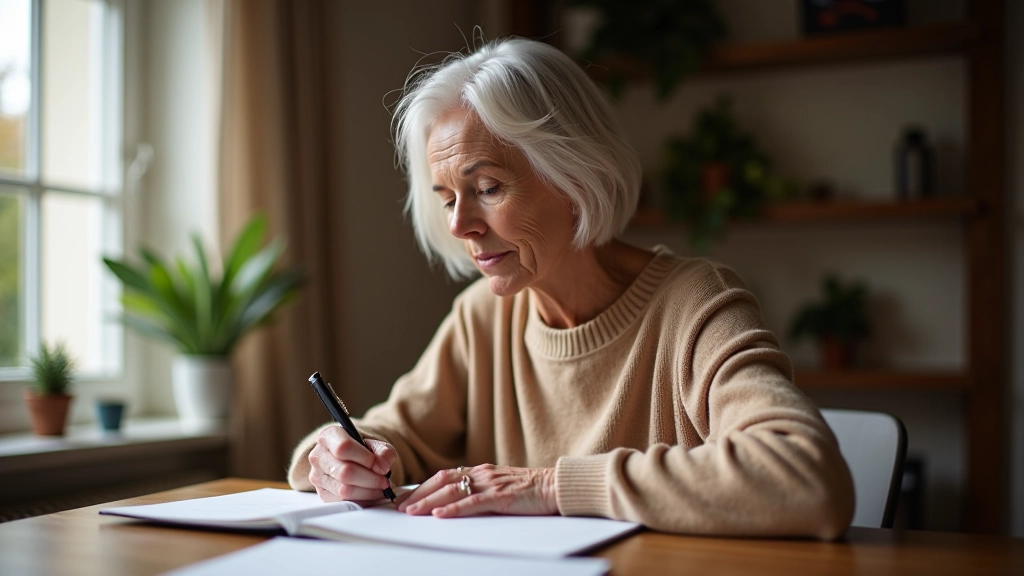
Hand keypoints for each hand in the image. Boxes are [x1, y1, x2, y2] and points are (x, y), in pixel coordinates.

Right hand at [308, 425, 396, 503]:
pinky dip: (362, 500)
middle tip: (385, 481)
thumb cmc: (363, 449)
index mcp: (329, 435)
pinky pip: (344, 502)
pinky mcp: (322, 494)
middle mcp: (318, 456)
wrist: (353, 458)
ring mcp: (317, 476)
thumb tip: (383, 466)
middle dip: (371, 479)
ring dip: (368, 492)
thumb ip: (383, 451)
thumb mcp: (376, 444)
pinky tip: (371, 493)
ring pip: (344, 490)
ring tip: (380, 487)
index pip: (343, 447)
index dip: (365, 458)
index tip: (381, 465)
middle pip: (344, 472)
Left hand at [397, 464, 556, 517]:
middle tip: (400, 507)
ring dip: (429, 502)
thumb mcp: (501, 487)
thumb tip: (457, 503)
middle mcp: (482, 473)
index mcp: (481, 471)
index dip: (423, 487)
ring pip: (453, 491)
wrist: (557, 486)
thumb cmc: (532, 490)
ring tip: (412, 512)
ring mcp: (491, 484)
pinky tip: (441, 515)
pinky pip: (473, 502)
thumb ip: (481, 491)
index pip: (444, 476)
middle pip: (442, 481)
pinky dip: (454, 508)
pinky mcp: (502, 496)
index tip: (406, 499)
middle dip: (419, 494)